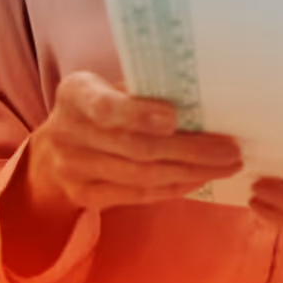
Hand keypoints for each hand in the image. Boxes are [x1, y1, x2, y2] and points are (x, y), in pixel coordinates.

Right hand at [26, 71, 243, 220]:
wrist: (52, 151)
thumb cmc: (99, 106)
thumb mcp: (109, 86)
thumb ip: (144, 90)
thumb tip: (203, 98)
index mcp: (76, 94)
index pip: (105, 106)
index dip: (139, 114)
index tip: (174, 117)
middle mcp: (67, 132)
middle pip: (135, 147)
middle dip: (189, 149)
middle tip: (229, 149)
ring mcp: (73, 169)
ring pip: (141, 175)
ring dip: (191, 172)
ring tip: (225, 165)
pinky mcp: (84, 196)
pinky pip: (137, 195)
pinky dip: (174, 188)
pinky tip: (200, 179)